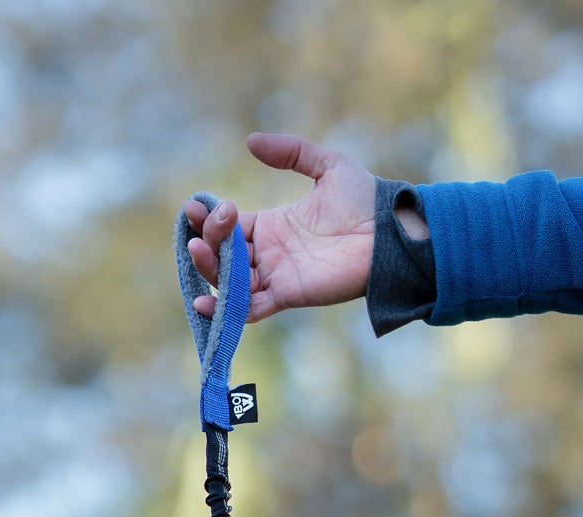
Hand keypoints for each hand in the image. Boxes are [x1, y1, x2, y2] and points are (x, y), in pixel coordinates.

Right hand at [185, 133, 377, 320]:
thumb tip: (251, 141)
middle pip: (223, 254)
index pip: (228, 227)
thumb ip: (291, 151)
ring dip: (208, 268)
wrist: (388, 232)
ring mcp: (275, 276)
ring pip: (229, 281)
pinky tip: (203, 300)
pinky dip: (224, 310)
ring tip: (197, 250)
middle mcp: (268, 253)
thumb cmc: (365, 200)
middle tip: (211, 221)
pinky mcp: (286, 295)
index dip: (208, 219)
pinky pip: (248, 309)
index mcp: (272, 225)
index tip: (193, 206)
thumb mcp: (327, 165)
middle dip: (207, 239)